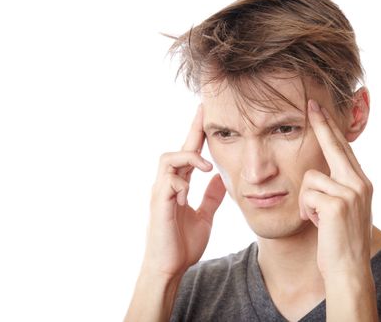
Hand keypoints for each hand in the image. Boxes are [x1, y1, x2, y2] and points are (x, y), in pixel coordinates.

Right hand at [141, 105, 225, 278]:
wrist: (170, 268)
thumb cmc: (182, 244)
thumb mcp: (204, 216)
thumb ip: (210, 197)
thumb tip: (220, 178)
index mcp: (180, 186)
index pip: (189, 154)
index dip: (198, 134)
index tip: (207, 115)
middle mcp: (168, 184)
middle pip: (179, 149)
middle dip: (192, 130)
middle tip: (204, 113)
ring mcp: (162, 193)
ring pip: (168, 159)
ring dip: (188, 157)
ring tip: (205, 166)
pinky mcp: (159, 204)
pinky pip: (166, 181)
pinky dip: (179, 181)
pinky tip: (189, 191)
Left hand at [299, 99, 372, 279]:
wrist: (349, 270)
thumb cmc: (340, 242)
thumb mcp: (343, 210)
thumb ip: (337, 187)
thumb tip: (319, 171)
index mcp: (360, 183)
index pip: (343, 149)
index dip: (331, 128)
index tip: (319, 109)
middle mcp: (359, 183)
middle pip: (334, 146)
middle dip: (321, 123)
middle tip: (311, 103)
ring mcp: (351, 192)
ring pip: (309, 178)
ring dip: (307, 201)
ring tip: (319, 219)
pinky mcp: (337, 204)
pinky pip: (306, 195)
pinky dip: (306, 211)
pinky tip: (318, 224)